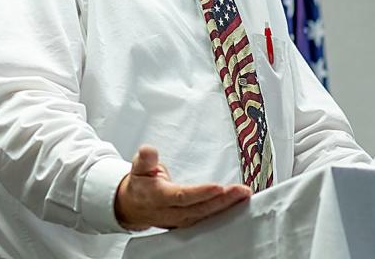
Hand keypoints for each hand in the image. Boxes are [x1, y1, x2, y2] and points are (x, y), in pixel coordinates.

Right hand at [114, 144, 251, 230]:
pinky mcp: (186, 223)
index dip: (201, 193)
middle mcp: (170, 212)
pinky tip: (235, 204)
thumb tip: (149, 150)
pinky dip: (222, 212)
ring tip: (243, 195)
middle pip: (199, 208)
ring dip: (226, 206)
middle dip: (222, 200)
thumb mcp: (138, 167)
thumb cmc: (140, 185)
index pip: (182, 196)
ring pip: (205, 216)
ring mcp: (179, 220)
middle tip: (241, 190)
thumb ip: (145, 158)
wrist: (131, 206)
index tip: (218, 187)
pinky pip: (206, 219)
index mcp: (158, 197)